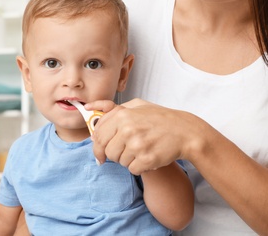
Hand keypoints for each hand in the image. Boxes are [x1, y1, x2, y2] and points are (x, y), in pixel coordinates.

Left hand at [85, 98, 204, 174]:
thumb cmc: (160, 118)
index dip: (96, 146)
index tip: (100, 152)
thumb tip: (89, 109)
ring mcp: (137, 145)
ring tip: (141, 150)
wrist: (186, 132)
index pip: (98, 135)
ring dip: (127, 159)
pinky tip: (147, 157)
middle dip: (113, 154)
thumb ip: (112, 107)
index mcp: (122, 115)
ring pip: (119, 161)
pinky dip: (138, 166)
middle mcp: (128, 129)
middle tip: (125, 151)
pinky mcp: (146, 160)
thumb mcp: (137, 105)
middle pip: (106, 150)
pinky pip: (132, 169)